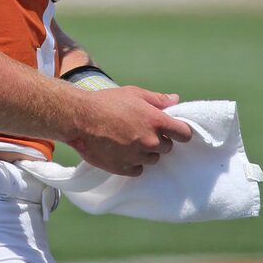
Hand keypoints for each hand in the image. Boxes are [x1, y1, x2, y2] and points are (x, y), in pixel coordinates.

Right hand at [68, 86, 192, 176]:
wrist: (78, 118)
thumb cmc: (106, 101)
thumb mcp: (132, 93)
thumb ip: (157, 99)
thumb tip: (176, 99)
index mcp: (155, 121)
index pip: (184, 133)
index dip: (179, 131)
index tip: (172, 129)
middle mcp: (150, 141)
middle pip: (167, 147)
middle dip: (158, 139)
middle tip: (141, 130)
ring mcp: (138, 156)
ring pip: (153, 159)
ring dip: (145, 151)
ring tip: (128, 139)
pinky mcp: (124, 168)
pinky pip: (138, 169)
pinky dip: (133, 162)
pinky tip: (121, 150)